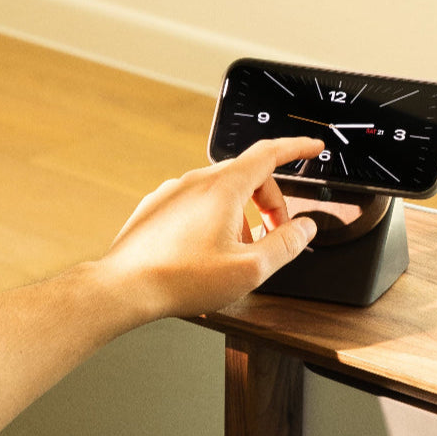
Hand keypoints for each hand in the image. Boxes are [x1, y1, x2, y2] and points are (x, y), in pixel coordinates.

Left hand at [102, 136, 324, 318]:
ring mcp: (173, 192)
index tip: (312, 147)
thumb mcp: (250, 269)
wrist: (124, 288)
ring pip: (221, 193)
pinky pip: (197, 203)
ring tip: (237, 254)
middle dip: (270, 203)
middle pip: (248, 177)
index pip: (269, 153)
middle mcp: (196, 181)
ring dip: (241, 216)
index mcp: (223, 187)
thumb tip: (304, 228)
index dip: (297, 148)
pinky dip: (214, 220)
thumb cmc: (181, 279)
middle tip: (276, 236)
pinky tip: (208, 253)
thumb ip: (285, 245)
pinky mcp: (157, 207)